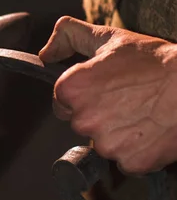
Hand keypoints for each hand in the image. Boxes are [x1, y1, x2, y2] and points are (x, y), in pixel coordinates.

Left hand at [39, 17, 176, 174]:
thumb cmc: (153, 60)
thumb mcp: (108, 38)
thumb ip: (69, 37)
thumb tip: (45, 54)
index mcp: (71, 89)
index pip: (62, 102)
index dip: (84, 94)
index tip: (104, 88)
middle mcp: (83, 120)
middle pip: (82, 124)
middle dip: (99, 114)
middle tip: (126, 98)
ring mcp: (106, 144)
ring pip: (104, 143)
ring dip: (118, 133)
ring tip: (141, 111)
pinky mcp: (130, 162)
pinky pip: (126, 160)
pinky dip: (137, 149)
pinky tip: (150, 129)